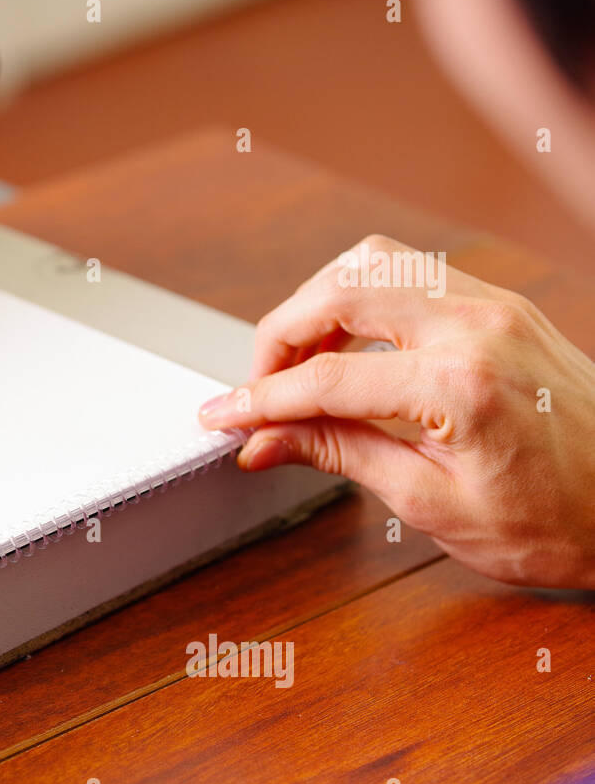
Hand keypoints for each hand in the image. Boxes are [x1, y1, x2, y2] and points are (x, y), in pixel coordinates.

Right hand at [198, 234, 594, 588]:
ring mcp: (494, 306)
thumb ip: (341, 456)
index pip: (325, 378)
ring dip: (318, 304)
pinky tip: (350, 346)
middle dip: (278, 336)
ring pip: (373, 262)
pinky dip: (362, 299)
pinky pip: (412, 271)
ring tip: (299, 364)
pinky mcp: (502, 305)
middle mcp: (477, 326)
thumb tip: (267, 441)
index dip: (259, 400)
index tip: (222, 416)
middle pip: (338, 292)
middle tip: (256, 390)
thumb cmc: (563, 521)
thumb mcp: (433, 506)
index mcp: (460, 386)